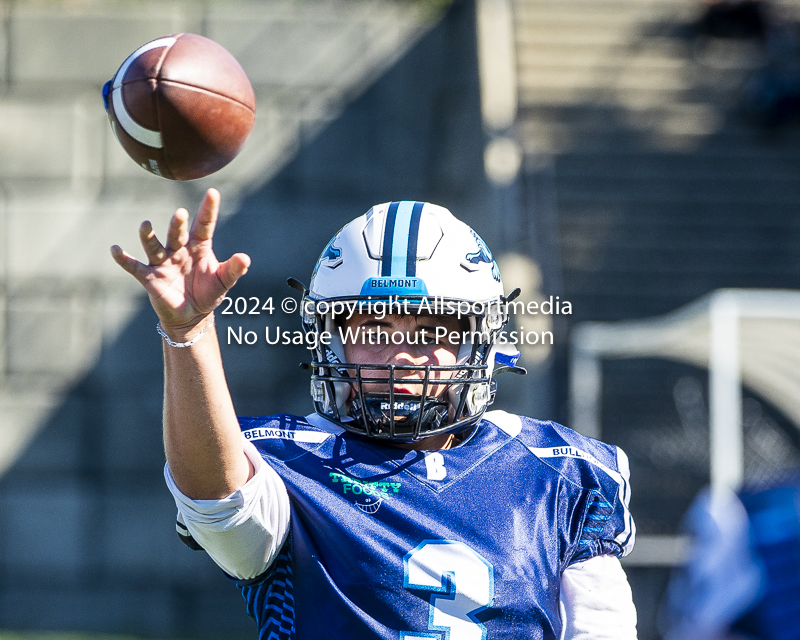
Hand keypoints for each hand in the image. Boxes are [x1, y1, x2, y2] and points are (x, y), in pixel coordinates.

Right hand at [111, 188, 249, 339]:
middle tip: (180, 214)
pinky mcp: (150, 277)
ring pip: (154, 246)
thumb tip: (245, 259)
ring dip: (149, 236)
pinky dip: (124, 259)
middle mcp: (179, 250)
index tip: (213, 193)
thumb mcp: (223, 281)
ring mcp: (163, 262)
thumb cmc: (208, 293)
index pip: (204, 225)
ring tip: (146, 225)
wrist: (192, 315)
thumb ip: (234, 269)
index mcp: (199, 247)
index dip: (208, 210)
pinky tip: (115, 249)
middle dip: (177, 224)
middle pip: (177, 234)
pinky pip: (135, 266)